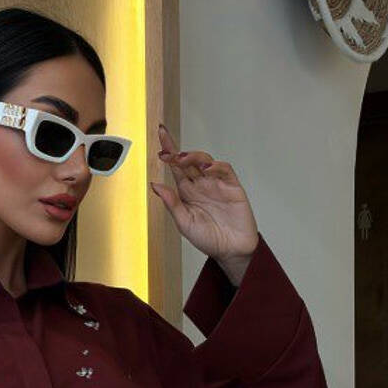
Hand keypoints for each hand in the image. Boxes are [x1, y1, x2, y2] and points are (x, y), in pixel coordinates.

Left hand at [150, 122, 258, 281]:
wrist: (231, 251)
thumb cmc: (208, 239)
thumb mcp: (184, 223)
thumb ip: (172, 204)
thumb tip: (156, 186)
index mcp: (187, 192)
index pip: (176, 167)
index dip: (168, 151)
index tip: (160, 136)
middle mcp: (201, 184)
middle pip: (188, 160)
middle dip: (178, 152)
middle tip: (168, 152)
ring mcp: (217, 184)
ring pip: (205, 161)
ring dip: (194, 157)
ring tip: (184, 159)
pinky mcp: (232, 187)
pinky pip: (225, 170)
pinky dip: (216, 166)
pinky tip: (207, 168)